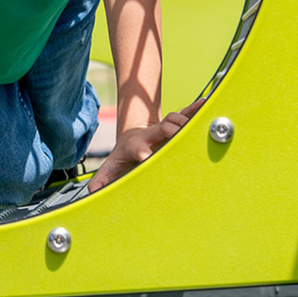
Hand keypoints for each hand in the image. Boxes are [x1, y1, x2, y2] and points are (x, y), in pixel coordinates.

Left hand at [87, 98, 203, 192]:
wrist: (132, 135)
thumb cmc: (124, 155)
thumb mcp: (112, 166)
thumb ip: (103, 179)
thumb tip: (91, 191)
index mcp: (136, 146)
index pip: (139, 149)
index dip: (144, 153)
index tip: (149, 157)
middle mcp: (151, 134)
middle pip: (162, 128)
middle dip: (171, 130)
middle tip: (182, 135)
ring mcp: (162, 128)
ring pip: (174, 119)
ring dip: (186, 120)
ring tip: (199, 123)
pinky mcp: (172, 124)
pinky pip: (185, 114)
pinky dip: (195, 110)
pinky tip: (206, 104)